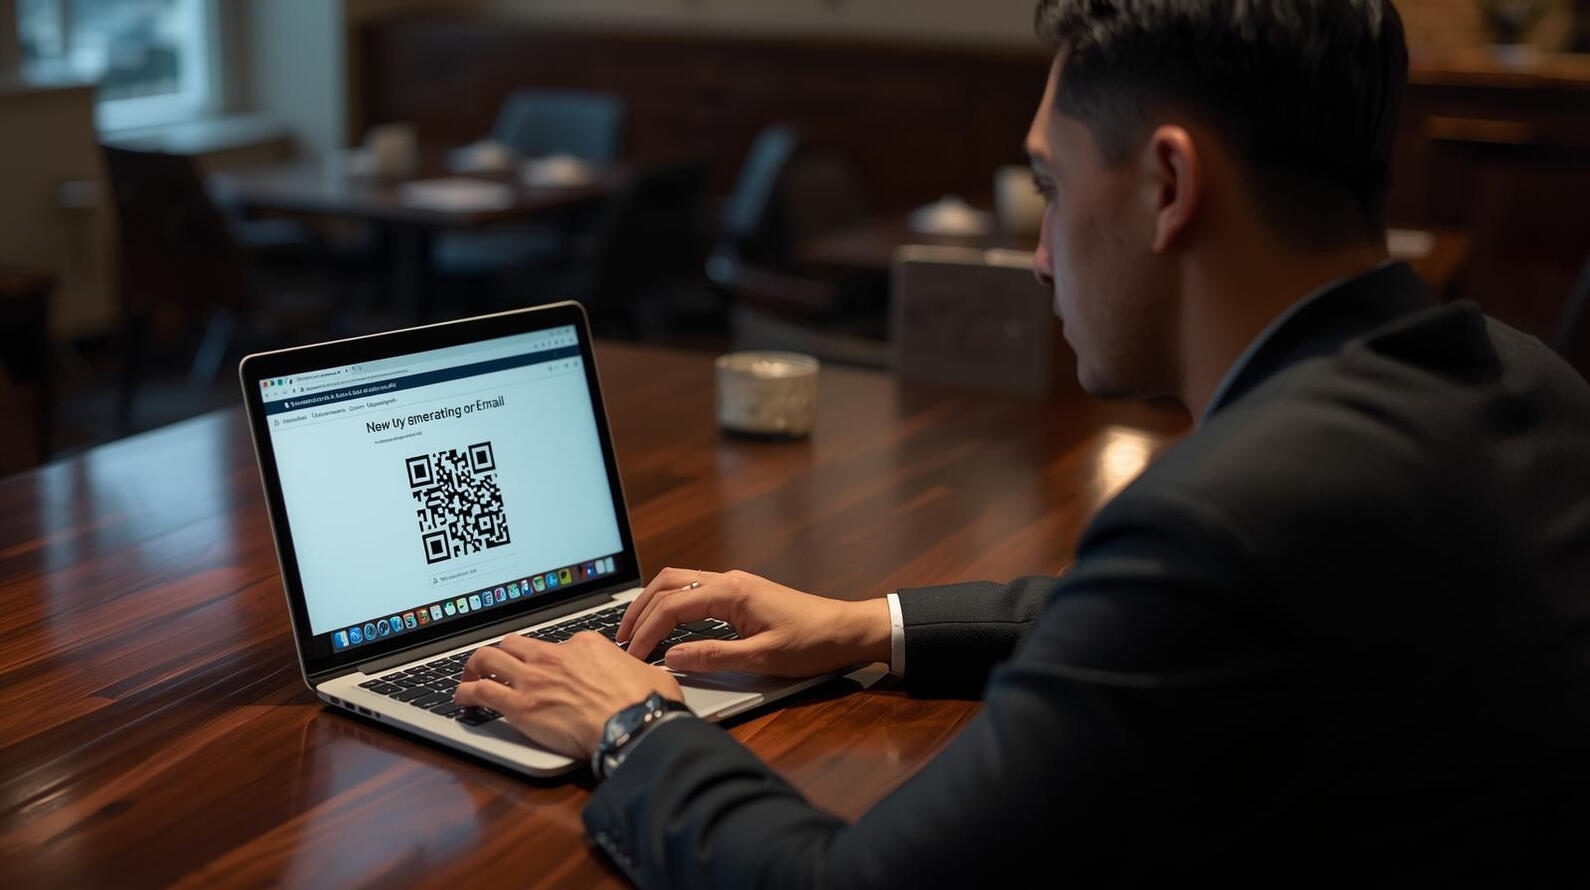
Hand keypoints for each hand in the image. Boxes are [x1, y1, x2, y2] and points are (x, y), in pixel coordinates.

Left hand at [453, 632, 682, 758]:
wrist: (635, 726)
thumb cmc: (647, 704)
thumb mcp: (646, 671)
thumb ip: (629, 669)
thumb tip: (636, 676)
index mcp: (584, 643)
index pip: (554, 644)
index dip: (548, 658)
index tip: (546, 671)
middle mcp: (554, 655)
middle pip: (514, 643)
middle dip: (502, 652)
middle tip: (496, 664)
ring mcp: (534, 679)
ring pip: (489, 658)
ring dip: (476, 666)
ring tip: (470, 676)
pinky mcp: (520, 706)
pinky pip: (481, 692)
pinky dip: (466, 692)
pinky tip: (462, 698)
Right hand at [617, 568, 890, 677]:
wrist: (848, 630)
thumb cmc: (811, 644)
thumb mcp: (761, 658)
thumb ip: (713, 657)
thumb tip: (671, 658)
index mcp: (730, 592)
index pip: (672, 606)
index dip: (646, 632)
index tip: (631, 656)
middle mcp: (729, 581)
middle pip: (668, 584)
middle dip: (639, 609)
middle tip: (621, 639)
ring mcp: (735, 585)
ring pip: (680, 583)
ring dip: (654, 604)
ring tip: (636, 632)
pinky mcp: (741, 594)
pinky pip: (695, 592)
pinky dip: (672, 605)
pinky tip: (667, 626)